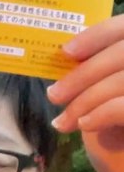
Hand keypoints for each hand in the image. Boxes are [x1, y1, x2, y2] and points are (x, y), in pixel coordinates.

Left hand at [47, 15, 123, 171]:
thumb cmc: (122, 135)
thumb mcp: (108, 95)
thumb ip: (98, 71)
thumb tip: (64, 54)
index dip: (96, 36)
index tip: (66, 51)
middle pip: (122, 53)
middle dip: (82, 75)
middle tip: (54, 95)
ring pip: (122, 80)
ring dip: (85, 100)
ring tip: (63, 121)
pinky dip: (102, 113)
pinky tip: (86, 125)